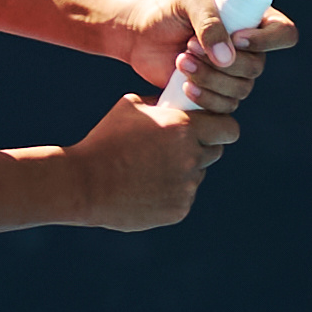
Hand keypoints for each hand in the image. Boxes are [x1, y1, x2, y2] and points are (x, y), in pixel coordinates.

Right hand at [69, 92, 234, 231]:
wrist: (84, 183)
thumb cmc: (103, 141)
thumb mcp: (129, 107)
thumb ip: (160, 103)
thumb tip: (174, 101)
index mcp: (185, 128)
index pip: (228, 128)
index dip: (220, 128)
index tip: (211, 129)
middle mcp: (191, 157)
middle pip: (215, 152)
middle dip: (201, 148)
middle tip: (176, 148)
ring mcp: (186, 186)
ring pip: (196, 175)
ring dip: (182, 171)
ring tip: (149, 169)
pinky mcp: (178, 209)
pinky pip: (182, 197)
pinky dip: (169, 193)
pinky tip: (143, 188)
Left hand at [126, 0, 301, 115]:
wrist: (140, 35)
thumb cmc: (168, 11)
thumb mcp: (189, 1)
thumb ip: (209, 21)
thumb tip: (227, 58)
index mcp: (253, 20)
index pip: (284, 33)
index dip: (267, 41)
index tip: (237, 38)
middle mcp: (250, 49)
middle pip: (256, 67)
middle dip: (221, 61)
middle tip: (188, 46)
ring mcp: (234, 74)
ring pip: (240, 89)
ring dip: (209, 78)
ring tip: (180, 60)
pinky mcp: (216, 94)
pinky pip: (224, 107)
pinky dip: (205, 98)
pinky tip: (184, 85)